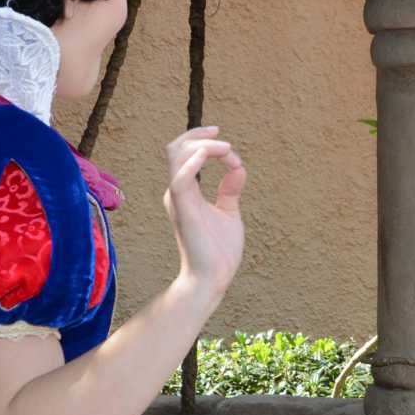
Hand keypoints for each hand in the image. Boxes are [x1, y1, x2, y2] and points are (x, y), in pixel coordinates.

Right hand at [163, 126, 245, 298]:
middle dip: (200, 136)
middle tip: (225, 142)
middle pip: (177, 148)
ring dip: (203, 146)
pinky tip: (210, 155)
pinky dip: (193, 163)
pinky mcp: (183, 210)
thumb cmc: (218, 250)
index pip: (185, 153)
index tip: (230, 149)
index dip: (205, 142)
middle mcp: (177, 191)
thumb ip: (230, 188)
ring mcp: (178, 200)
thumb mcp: (229, 211)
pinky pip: (180, 180)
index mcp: (186, 191)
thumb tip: (238, 167)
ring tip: (226, 149)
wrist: (214, 278)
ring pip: (178, 157)